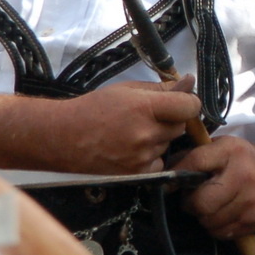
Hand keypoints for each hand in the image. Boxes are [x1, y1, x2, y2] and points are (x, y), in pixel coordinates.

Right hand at [0, 76, 200, 174]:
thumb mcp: (127, 89)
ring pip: (169, 144)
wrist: (64, 137)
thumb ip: (161, 87)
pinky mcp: (138, 173)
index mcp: (145, 108)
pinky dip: (152, 156)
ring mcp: (142, 156)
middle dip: (171, 119)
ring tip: (133, 132)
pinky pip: (159, 162)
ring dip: (160, 137)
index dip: (188, 102)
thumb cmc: (93, 109)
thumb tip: (189, 81)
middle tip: (149, 115)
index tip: (181, 101)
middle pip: (181, 126)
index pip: (190, 106)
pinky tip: (132, 148)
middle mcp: (146, 134)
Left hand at [179, 136, 254, 238]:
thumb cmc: (245, 161)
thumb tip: (167, 174)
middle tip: (195, 200)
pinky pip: (221, 233)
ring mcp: (251, 202)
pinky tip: (223, 215)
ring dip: (204, 217)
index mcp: (232, 152)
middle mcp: (244, 176)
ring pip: (209, 221)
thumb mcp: (224, 147)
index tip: (169, 186)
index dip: (177, 177)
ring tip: (211, 207)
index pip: (195, 164)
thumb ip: (196, 157)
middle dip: (191, 204)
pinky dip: (216, 227)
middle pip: (201, 202)